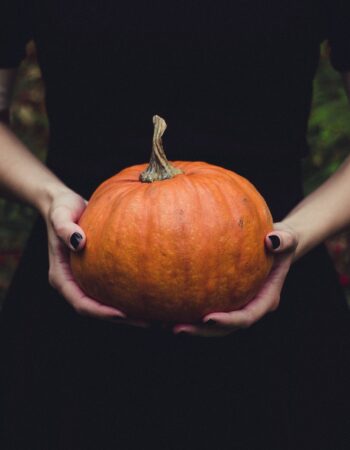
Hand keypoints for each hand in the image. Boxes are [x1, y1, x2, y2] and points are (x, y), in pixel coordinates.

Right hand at [45, 188, 146, 326]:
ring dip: (130, 312)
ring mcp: (87, 280)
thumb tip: (79, 242)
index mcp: (62, 278)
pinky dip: (131, 294)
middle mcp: (74, 283)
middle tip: (150, 322)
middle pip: (97, 310)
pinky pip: (116, 288)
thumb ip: (64, 227)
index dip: (101, 312)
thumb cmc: (62, 208)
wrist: (66, 204)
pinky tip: (153, 293)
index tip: (123, 314)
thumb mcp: (60, 214)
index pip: (81, 303)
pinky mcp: (99, 273)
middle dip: (122, 319)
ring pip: (108, 303)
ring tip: (157, 314)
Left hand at [173, 222, 298, 336]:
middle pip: (224, 329)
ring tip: (162, 323)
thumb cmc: (280, 241)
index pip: (246, 317)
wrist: (274, 245)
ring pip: (210, 323)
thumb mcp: (288, 237)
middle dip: (201, 332)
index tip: (208, 319)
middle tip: (176, 329)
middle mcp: (248, 307)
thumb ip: (285, 240)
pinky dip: (185, 308)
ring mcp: (234, 305)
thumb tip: (272, 241)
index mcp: (265, 300)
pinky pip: (202, 305)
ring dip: (189, 325)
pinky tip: (163, 306)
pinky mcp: (222, 298)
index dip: (228, 322)